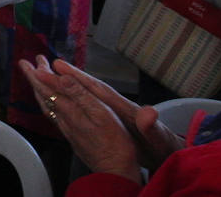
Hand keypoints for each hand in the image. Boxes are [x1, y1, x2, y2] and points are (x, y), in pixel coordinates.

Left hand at [18, 56, 142, 182]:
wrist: (115, 170)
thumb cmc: (113, 142)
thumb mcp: (100, 112)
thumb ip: (78, 93)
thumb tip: (60, 76)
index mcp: (70, 110)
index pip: (48, 88)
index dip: (40, 73)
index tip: (31, 62)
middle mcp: (64, 119)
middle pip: (44, 95)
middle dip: (36, 78)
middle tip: (28, 64)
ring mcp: (67, 128)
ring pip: (47, 105)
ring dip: (41, 90)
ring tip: (36, 79)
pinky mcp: (72, 136)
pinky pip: (54, 114)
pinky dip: (49, 103)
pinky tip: (52, 104)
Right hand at [52, 59, 182, 168]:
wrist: (170, 155)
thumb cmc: (163, 147)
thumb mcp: (157, 138)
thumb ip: (151, 126)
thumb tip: (149, 112)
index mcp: (126, 109)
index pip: (99, 90)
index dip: (80, 78)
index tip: (61, 66)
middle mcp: (118, 107)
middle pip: (91, 89)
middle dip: (71, 76)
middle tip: (50, 63)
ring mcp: (115, 114)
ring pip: (88, 97)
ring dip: (70, 87)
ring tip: (51, 77)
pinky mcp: (112, 122)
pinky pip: (89, 109)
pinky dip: (75, 102)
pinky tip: (65, 101)